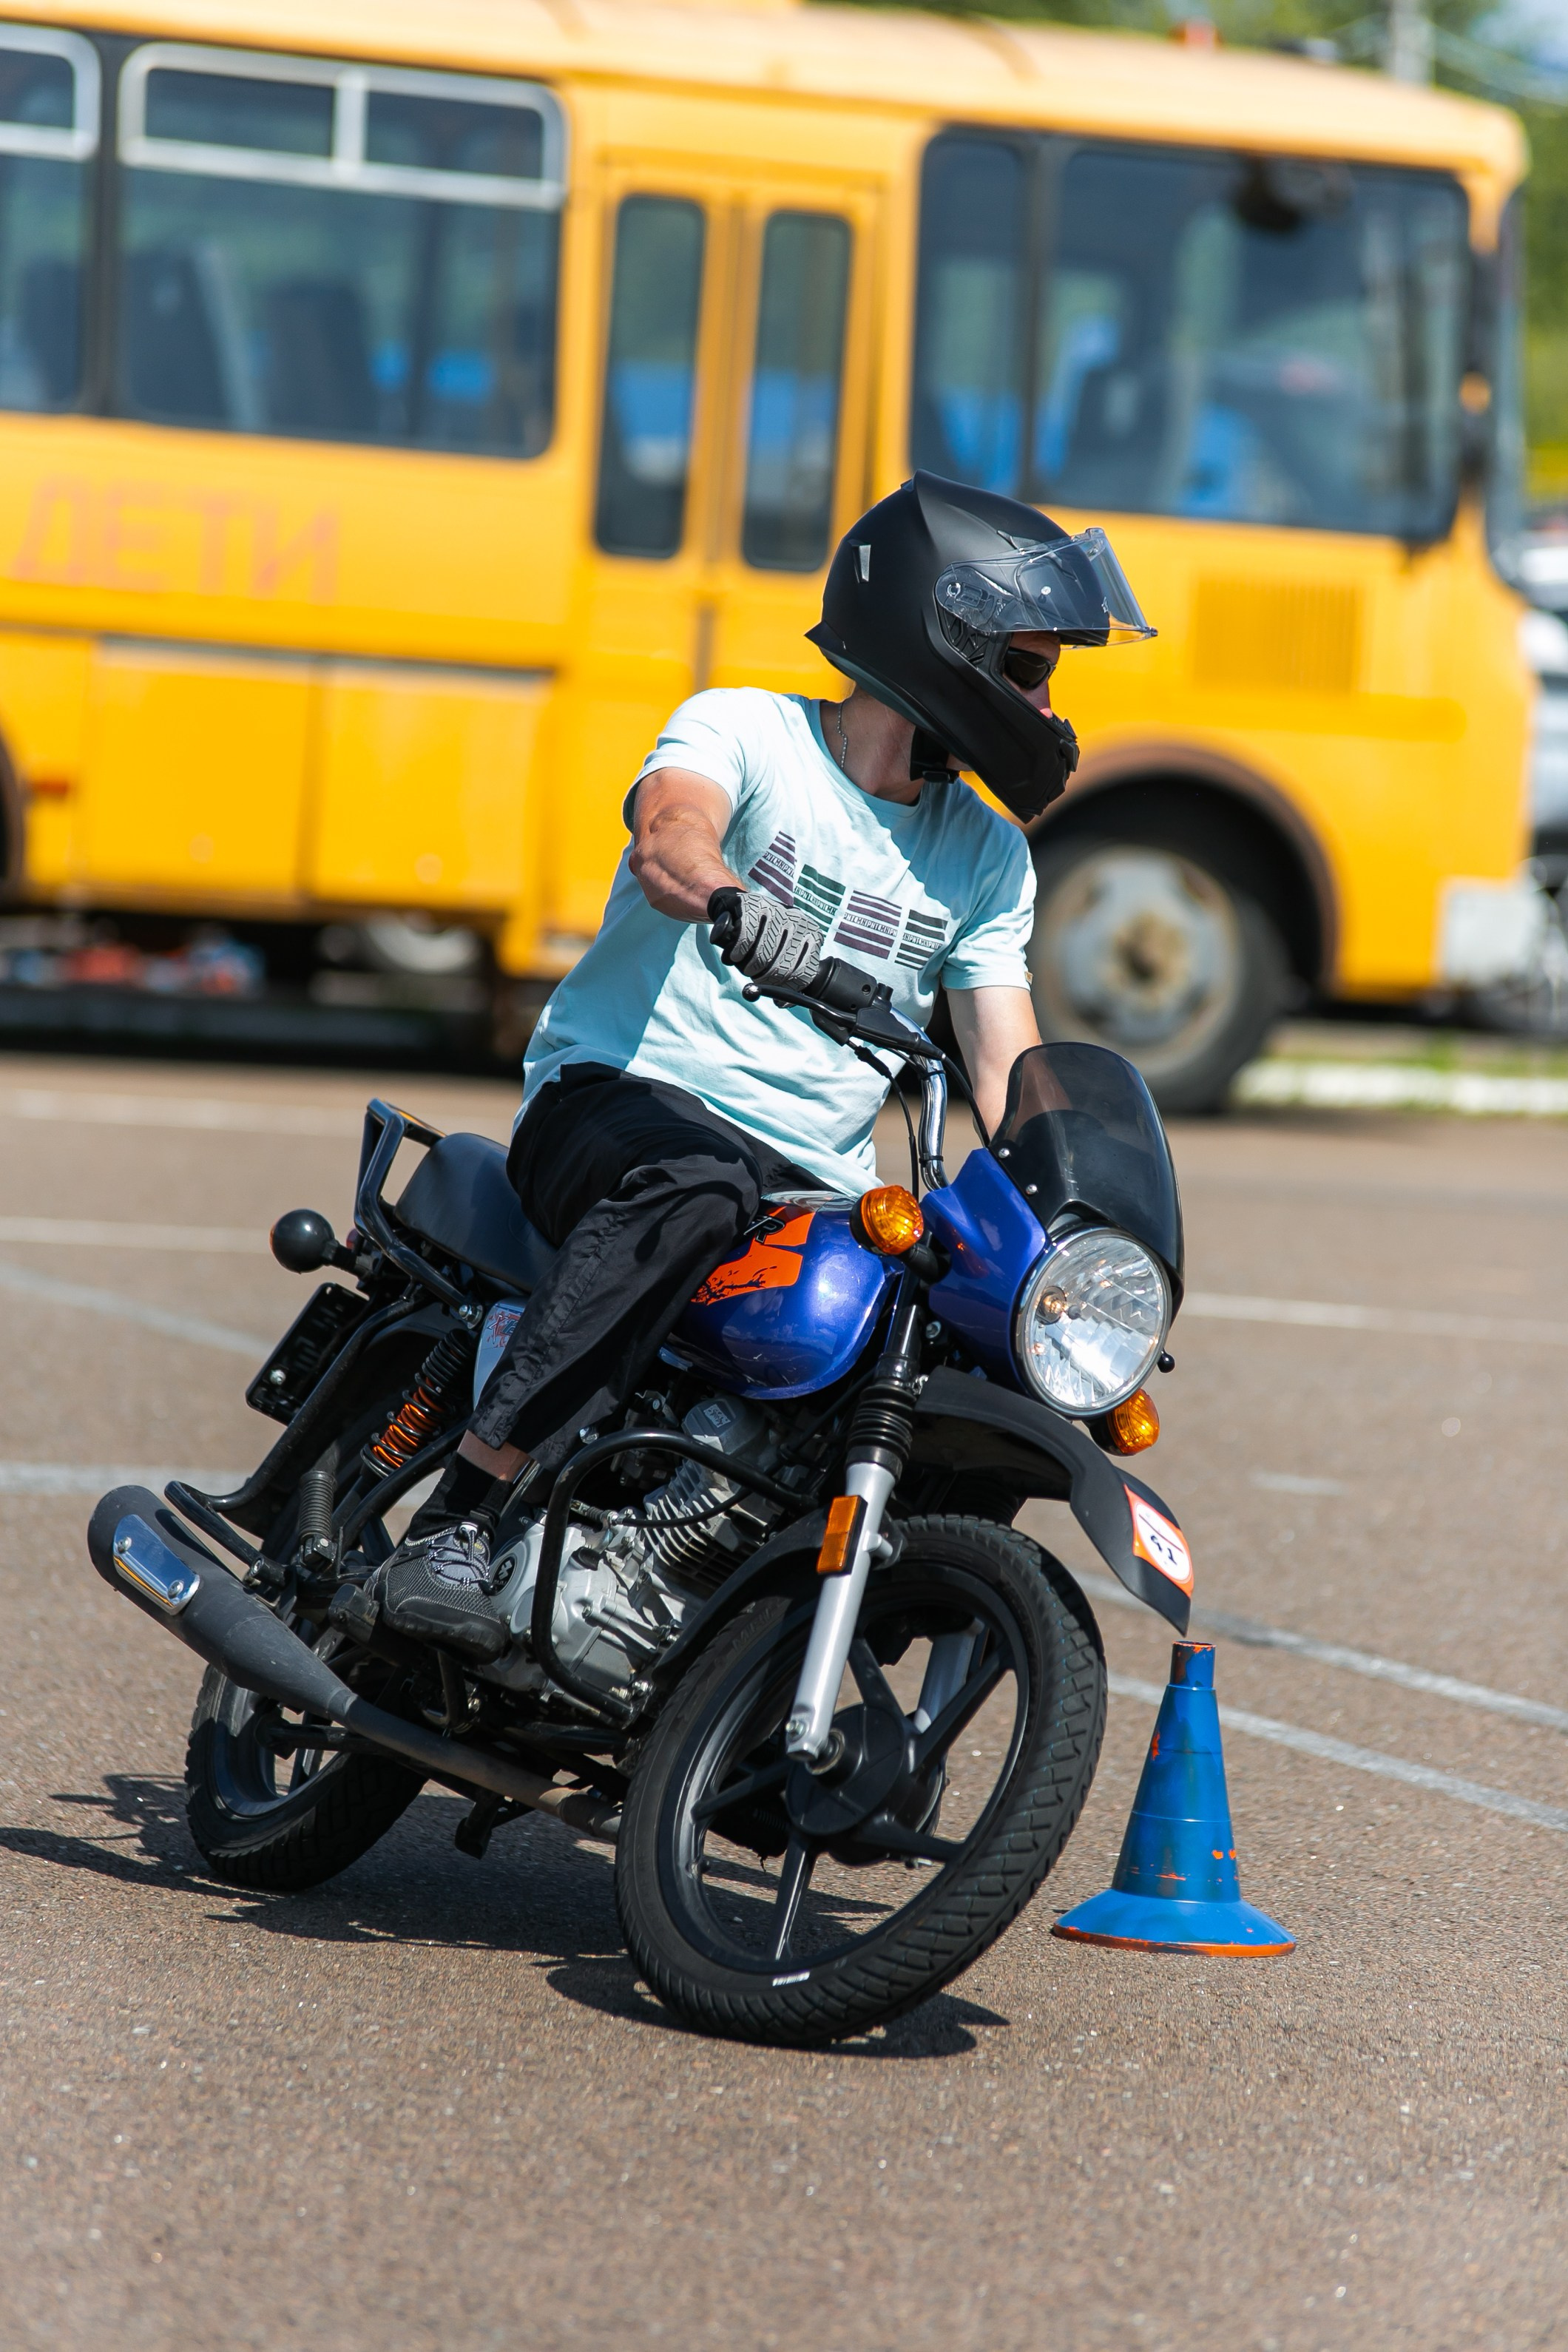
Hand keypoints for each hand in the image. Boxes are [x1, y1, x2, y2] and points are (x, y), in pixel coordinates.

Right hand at [708, 887, 823, 989]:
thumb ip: (786, 977)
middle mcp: (798, 921)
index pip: (804, 971)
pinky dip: (739, 952)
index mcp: (811, 934)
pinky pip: (747, 938)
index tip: (777, 999)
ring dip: (751, 967)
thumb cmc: (763, 939)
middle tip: (756, 981)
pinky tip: (735, 956)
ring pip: (764, 954)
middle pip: (783, 965)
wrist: (740, 910)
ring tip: (746, 968)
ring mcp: (777, 911)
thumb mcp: (781, 955)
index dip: (789, 989)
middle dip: (767, 980)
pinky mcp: (755, 906)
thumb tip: (782, 1002)